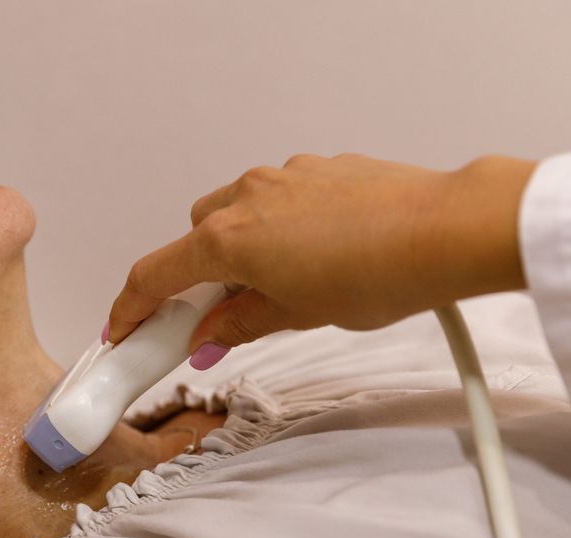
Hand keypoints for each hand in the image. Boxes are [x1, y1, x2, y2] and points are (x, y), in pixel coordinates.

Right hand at [105, 153, 535, 359]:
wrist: (446, 231)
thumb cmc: (380, 273)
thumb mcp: (298, 316)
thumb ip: (239, 324)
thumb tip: (209, 336)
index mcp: (228, 239)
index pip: (155, 275)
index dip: (131, 309)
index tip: (124, 331)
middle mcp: (247, 197)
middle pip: (194, 240)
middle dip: (197, 278)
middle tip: (217, 319)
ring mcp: (285, 177)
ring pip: (237, 215)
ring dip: (241, 251)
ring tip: (282, 290)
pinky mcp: (321, 169)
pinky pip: (279, 201)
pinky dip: (279, 230)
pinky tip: (317, 259)